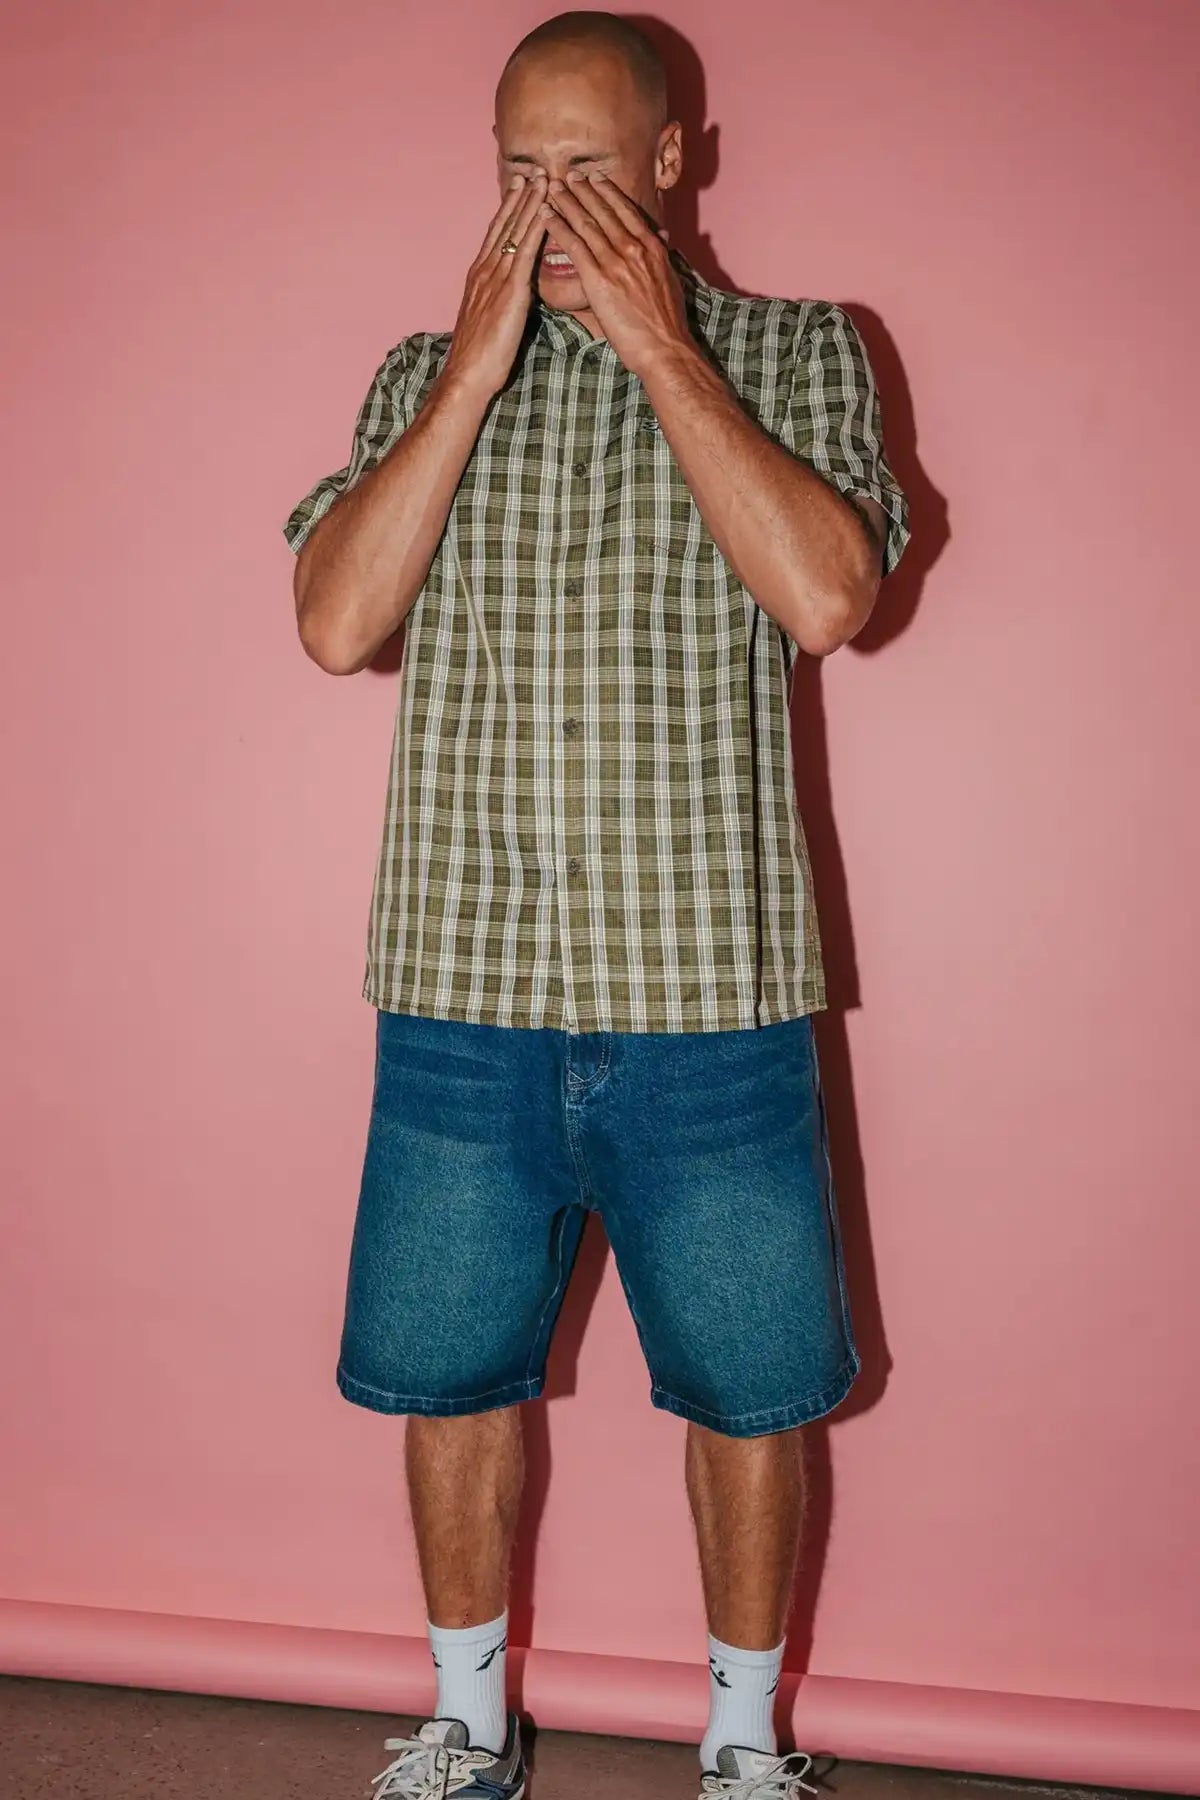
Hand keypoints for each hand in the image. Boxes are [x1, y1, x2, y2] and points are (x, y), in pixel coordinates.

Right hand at [443, 176, 547, 399]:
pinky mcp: (510, 291)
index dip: (509, 210)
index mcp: (479, 276)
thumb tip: (515, 294)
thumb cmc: (479, 358)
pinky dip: (536, 229)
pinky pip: (526, 253)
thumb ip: (501, 300)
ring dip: (531, 204)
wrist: (467, 374)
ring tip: (543, 180)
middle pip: (505, 225)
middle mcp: (485, 271)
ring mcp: (496, 278)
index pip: (496, 235)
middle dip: (520, 197)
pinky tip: (547, 212)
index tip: (520, 188)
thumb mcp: (490, 320)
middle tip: (533, 171)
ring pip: (516, 232)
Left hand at [540, 174, 691, 376]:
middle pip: (603, 211)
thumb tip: (662, 241)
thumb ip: (661, 258)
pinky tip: (545, 215)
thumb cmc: (667, 323)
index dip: (608, 193)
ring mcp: (615, 261)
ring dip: (566, 202)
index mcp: (652, 247)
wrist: (665, 348)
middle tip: (566, 175)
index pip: (626, 211)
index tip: (595, 179)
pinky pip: (573, 245)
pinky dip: (557, 226)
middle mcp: (633, 247)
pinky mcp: (598, 279)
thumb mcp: (671, 281)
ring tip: (551, 187)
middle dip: (583, 190)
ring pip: (586, 222)